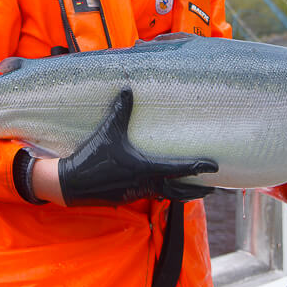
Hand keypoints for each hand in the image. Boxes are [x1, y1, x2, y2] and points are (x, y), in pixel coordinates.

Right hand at [58, 88, 217, 205]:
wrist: (72, 183)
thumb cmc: (93, 156)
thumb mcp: (108, 132)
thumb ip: (120, 112)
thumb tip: (127, 89)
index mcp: (146, 168)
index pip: (180, 169)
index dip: (199, 166)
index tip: (214, 165)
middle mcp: (147, 184)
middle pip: (181, 191)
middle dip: (198, 190)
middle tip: (213, 188)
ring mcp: (138, 193)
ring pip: (168, 196)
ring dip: (182, 193)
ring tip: (194, 190)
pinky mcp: (129, 197)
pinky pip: (153, 196)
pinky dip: (164, 193)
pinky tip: (164, 188)